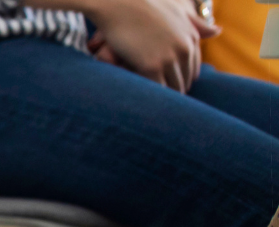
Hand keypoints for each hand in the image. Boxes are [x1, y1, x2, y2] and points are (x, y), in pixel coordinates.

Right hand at [78, 0, 219, 91]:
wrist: (118, 1)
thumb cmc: (142, 3)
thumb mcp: (175, 10)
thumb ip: (196, 22)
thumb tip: (218, 32)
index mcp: (192, 36)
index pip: (192, 69)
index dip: (180, 79)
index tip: (168, 87)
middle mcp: (185, 48)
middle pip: (183, 81)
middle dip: (173, 90)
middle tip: (159, 102)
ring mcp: (169, 57)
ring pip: (172, 88)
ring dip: (163, 98)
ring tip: (152, 107)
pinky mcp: (151, 66)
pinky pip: (156, 90)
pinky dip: (151, 97)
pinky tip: (143, 102)